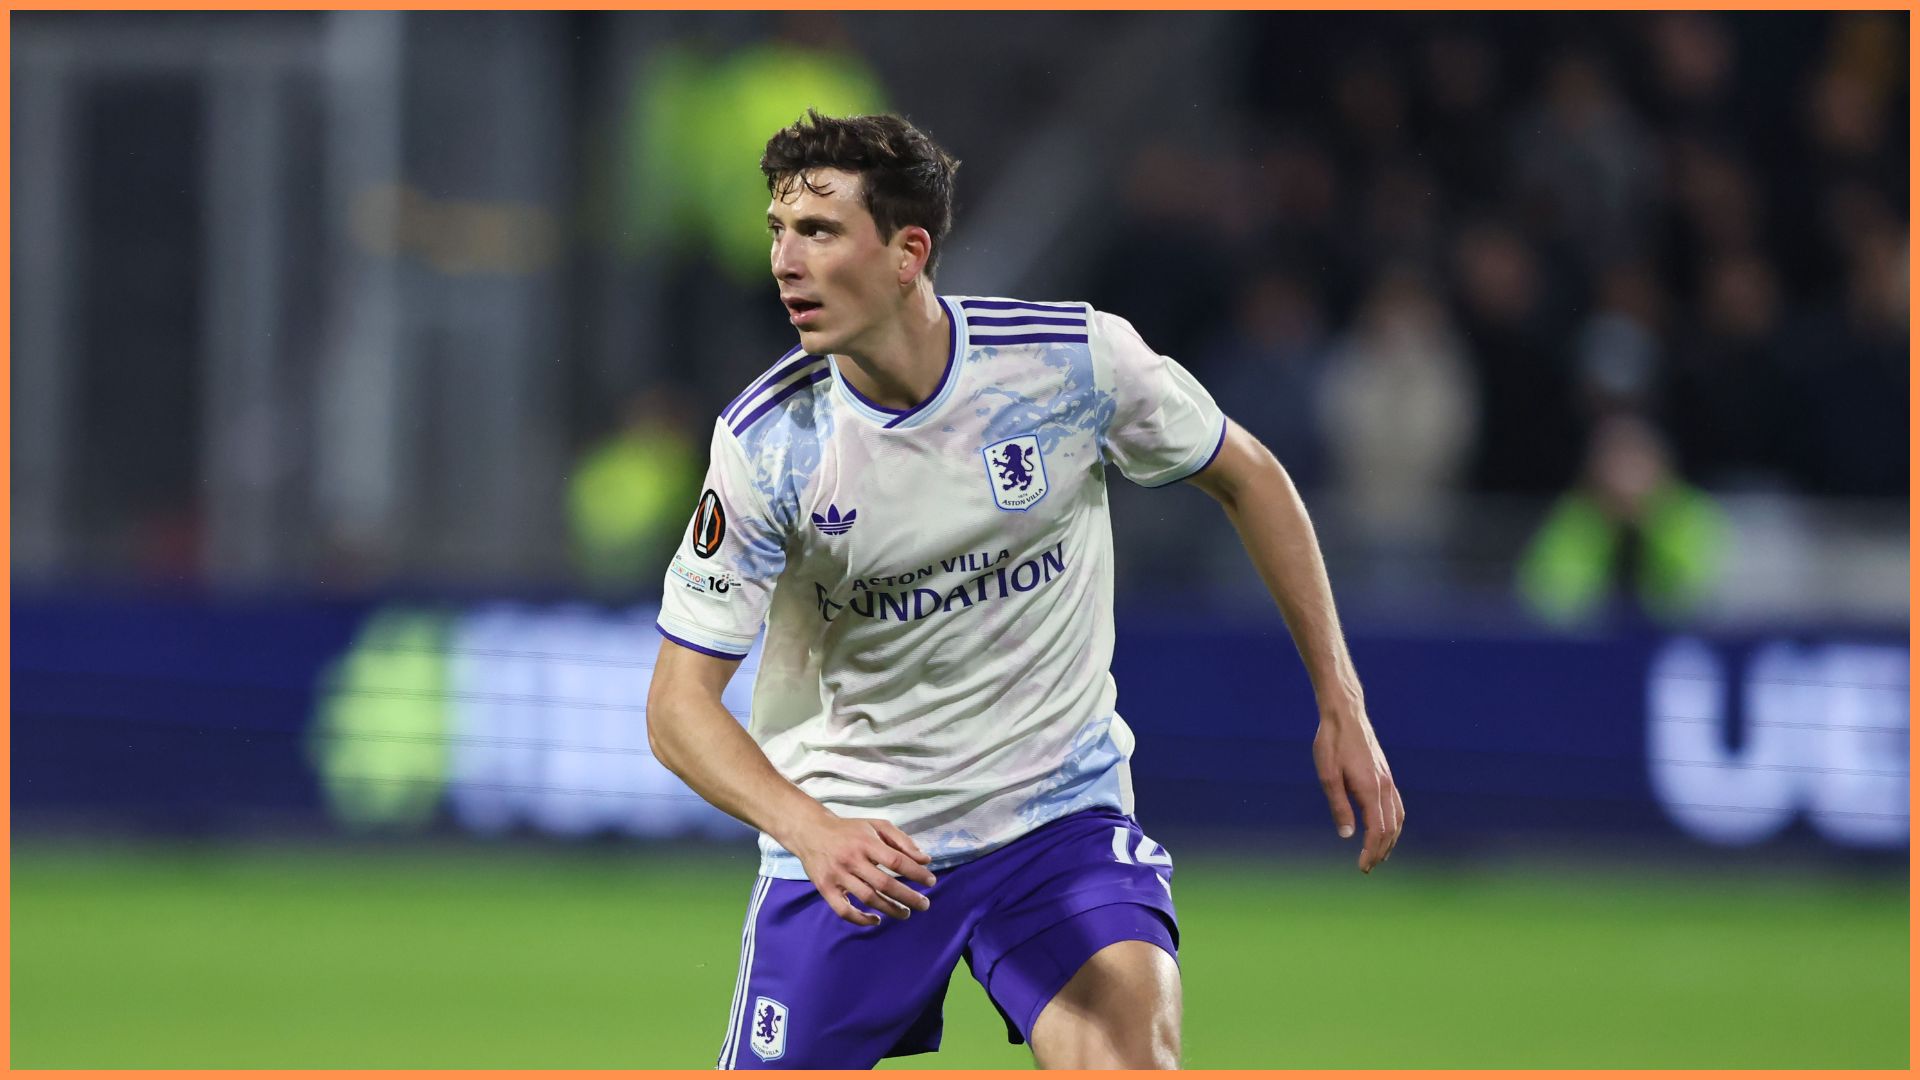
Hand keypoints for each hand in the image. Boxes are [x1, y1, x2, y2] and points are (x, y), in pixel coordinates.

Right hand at [786, 814, 936, 925]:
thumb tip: (925, 860)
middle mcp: (851, 859)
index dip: (917, 873)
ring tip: (906, 913)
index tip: (931, 882)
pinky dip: (861, 919)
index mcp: (866, 842)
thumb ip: (902, 841)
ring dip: (890, 909)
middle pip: (885, 883)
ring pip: (868, 898)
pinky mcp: (825, 888)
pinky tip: (876, 919)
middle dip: (908, 897)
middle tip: (924, 905)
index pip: (897, 861)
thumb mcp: (876, 826)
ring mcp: (837, 875)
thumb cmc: (849, 830)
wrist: (810, 831)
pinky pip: (844, 911)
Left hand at [1312, 712, 1403, 872]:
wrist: (1345, 715)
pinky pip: (1397, 806)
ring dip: (1390, 840)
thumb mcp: (1328, 775)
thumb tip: (1346, 835)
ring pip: (1398, 818)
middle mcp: (1385, 786)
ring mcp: (1388, 779)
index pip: (1377, 830)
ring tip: (1378, 855)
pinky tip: (1385, 829)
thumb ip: (1338, 805)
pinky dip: (1394, 824)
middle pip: (1391, 828)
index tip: (1362, 867)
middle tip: (1367, 867)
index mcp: (1371, 788)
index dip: (1371, 852)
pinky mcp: (1386, 775)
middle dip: (1381, 851)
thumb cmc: (1332, 743)